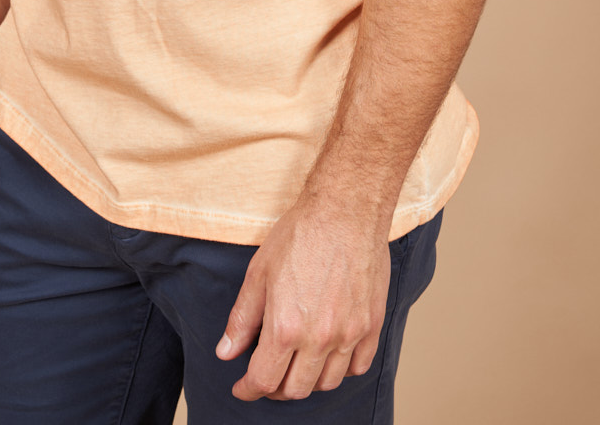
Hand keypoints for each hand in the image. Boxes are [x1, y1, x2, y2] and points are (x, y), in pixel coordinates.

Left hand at [215, 193, 391, 400]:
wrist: (345, 210)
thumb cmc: (301, 234)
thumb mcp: (259, 272)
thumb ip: (242, 318)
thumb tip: (226, 352)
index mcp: (286, 327)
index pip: (264, 380)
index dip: (248, 389)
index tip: (242, 387)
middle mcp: (319, 338)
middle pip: (295, 389)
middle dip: (275, 388)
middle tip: (266, 374)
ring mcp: (350, 333)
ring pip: (328, 382)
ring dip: (308, 380)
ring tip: (296, 364)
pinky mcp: (372, 324)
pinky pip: (358, 366)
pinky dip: (342, 369)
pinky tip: (329, 354)